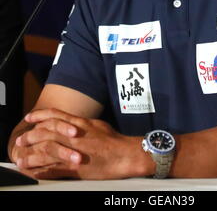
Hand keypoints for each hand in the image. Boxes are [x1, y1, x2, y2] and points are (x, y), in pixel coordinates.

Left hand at [13, 108, 147, 179]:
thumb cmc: (113, 139)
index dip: (39, 116)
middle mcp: (74, 136)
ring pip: (46, 151)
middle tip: (21, 140)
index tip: (29, 118)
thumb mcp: (96, 124)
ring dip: (31, 155)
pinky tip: (33, 172)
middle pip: (46, 133)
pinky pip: (53, 169)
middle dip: (30, 136)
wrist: (124, 155)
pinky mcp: (75, 168)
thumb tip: (70, 122)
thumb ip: (80, 123)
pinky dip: (41, 171)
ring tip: (21, 158)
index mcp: (79, 123)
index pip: (54, 116)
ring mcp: (73, 152)